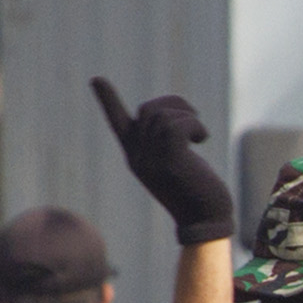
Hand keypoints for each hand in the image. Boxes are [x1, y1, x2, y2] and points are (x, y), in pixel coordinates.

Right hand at [91, 79, 234, 246]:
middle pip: (149, 111)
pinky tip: (201, 138)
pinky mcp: (170, 162)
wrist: (205, 222)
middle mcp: (138, 157)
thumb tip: (174, 120)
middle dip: (174, 105)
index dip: (109, 101)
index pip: (118, 123)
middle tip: (194, 121)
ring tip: (199, 134)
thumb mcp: (177, 164)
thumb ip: (167, 143)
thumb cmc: (197, 192)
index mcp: (136, 156)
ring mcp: (151, 160)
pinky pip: (177, 125)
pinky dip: (193, 124)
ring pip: (164, 116)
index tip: (97, 79)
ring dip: (188, 116)